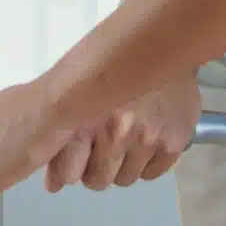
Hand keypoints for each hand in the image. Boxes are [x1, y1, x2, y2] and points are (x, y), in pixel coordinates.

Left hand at [41, 75, 200, 191]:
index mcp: (85, 117)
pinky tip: (145, 138)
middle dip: (96, 168)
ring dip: (122, 164)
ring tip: (125, 137)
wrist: (163, 42)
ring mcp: (147, 137)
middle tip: (102, 145)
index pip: (67, 174)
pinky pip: (151, 173)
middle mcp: (116, 131)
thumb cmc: (115, 64)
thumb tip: (51, 184)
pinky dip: (147, 162)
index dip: (69, 167)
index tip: (75, 155)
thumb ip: (60, 137)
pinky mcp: (174, 140)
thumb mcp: (77, 93)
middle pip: (97, 181)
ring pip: (125, 178)